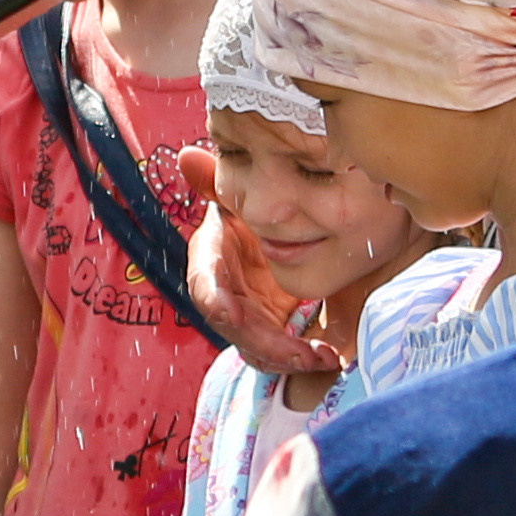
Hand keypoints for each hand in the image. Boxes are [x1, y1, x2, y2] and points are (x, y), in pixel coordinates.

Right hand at [187, 197, 340, 376]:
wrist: (276, 227)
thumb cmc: (254, 208)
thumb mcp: (239, 193)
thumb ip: (216, 179)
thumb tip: (187, 158)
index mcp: (211, 256)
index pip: (203, 282)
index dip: (215, 300)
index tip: (232, 315)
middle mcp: (224, 291)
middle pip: (234, 327)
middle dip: (265, 343)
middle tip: (301, 351)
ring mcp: (247, 314)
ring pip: (256, 348)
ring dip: (286, 358)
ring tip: (323, 356)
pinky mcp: (270, 328)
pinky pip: (279, 353)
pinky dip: (301, 358)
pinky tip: (328, 356)